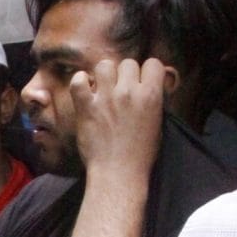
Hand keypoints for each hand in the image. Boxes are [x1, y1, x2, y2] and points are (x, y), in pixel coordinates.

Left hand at [69, 55, 165, 180]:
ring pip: (105, 65)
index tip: (142, 82)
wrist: (118, 173)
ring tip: (103, 89)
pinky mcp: (86, 107)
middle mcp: (128, 92)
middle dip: (125, 75)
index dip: (148, 72)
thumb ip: (154, 101)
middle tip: (121, 90)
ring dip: (104, 75)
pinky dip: (80, 82)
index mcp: (151, 96)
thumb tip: (151, 86)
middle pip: (128, 63)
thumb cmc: (140, 154)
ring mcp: (106, 98)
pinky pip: (78, 80)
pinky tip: (85, 91)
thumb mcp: (158, 124)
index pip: (153, 63)